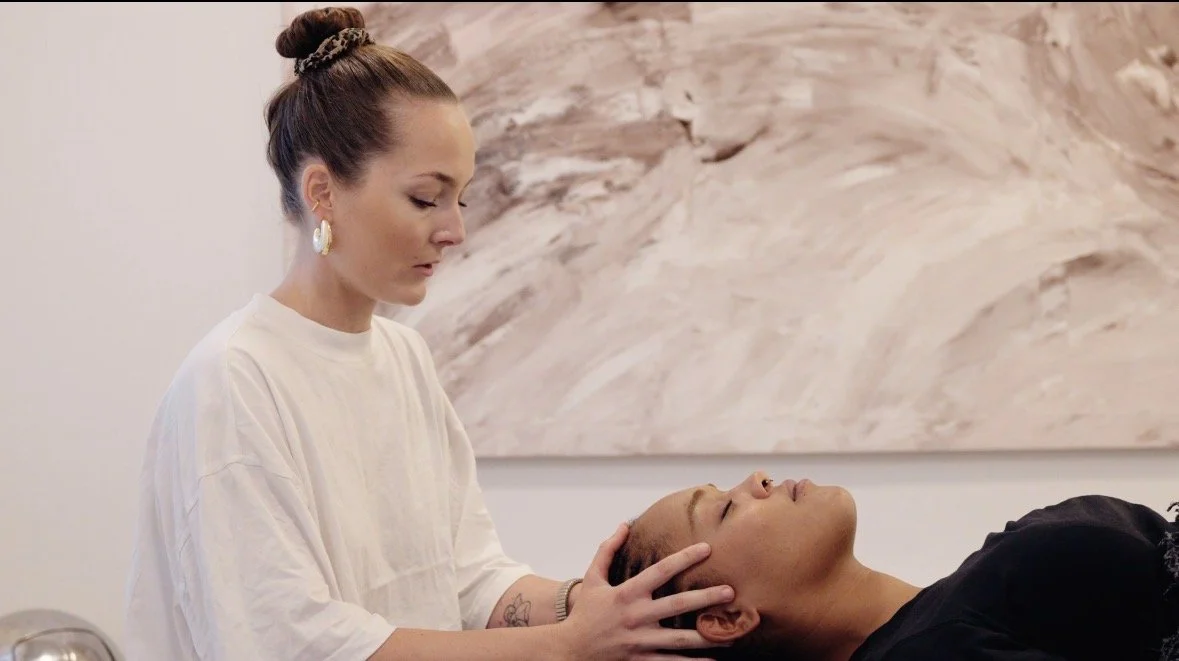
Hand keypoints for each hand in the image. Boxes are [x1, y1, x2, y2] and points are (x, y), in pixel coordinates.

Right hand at [556, 523, 734, 660]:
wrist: (570, 651)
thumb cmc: (584, 613)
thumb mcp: (592, 578)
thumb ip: (608, 550)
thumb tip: (624, 525)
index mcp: (626, 594)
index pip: (660, 571)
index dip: (684, 558)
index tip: (707, 548)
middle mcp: (636, 617)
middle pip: (677, 605)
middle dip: (706, 598)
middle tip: (730, 591)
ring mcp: (641, 641)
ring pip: (680, 638)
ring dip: (707, 635)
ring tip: (732, 633)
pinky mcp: (642, 660)